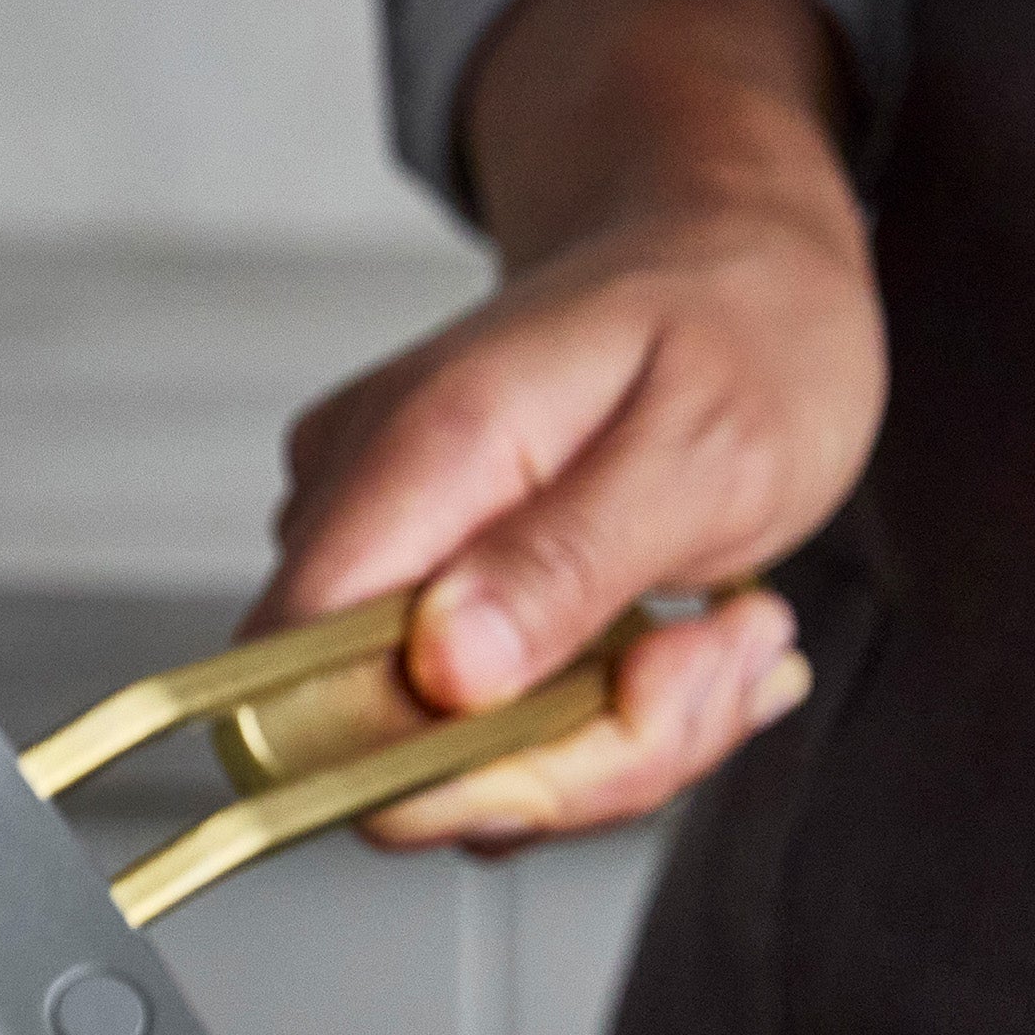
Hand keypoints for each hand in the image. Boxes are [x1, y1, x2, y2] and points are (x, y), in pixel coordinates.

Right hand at [250, 0, 887, 850]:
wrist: (732, 264)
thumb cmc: (737, 327)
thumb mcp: (709, 445)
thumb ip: (567, 561)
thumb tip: (446, 673)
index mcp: (418, 455)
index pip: (298, 681)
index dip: (432, 765)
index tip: (613, 721)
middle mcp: (361, 516)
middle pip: (381, 755)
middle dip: (574, 764)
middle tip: (716, 663)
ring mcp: (379, 570)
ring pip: (443, 770)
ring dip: (608, 751)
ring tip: (722, 641)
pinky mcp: (412, 616)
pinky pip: (480, 747)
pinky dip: (595, 735)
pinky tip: (676, 651)